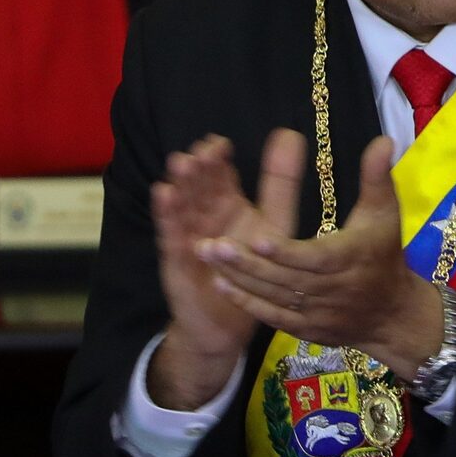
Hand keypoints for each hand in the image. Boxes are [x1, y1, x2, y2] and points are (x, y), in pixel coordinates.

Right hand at [147, 131, 302, 407]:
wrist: (229, 322)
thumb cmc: (252, 269)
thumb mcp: (274, 224)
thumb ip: (281, 184)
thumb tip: (291, 134)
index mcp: (228, 203)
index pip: (220, 173)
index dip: (217, 157)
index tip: (220, 143)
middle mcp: (204, 214)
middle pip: (198, 184)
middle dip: (198, 167)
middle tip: (200, 150)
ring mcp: (187, 234)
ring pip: (182, 203)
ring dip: (180, 184)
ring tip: (181, 163)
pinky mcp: (177, 259)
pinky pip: (170, 233)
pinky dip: (167, 214)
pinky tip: (164, 193)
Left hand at [197, 136, 444, 382]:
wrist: (392, 315)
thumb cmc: (384, 255)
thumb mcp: (386, 214)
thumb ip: (377, 177)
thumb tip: (382, 139)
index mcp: (349, 259)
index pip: (313, 257)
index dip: (285, 252)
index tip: (255, 237)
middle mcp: (331, 290)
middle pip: (284, 278)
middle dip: (246, 263)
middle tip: (211, 243)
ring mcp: (317, 313)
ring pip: (273, 296)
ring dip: (238, 278)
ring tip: (205, 255)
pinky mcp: (305, 329)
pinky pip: (273, 316)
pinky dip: (247, 302)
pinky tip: (221, 284)